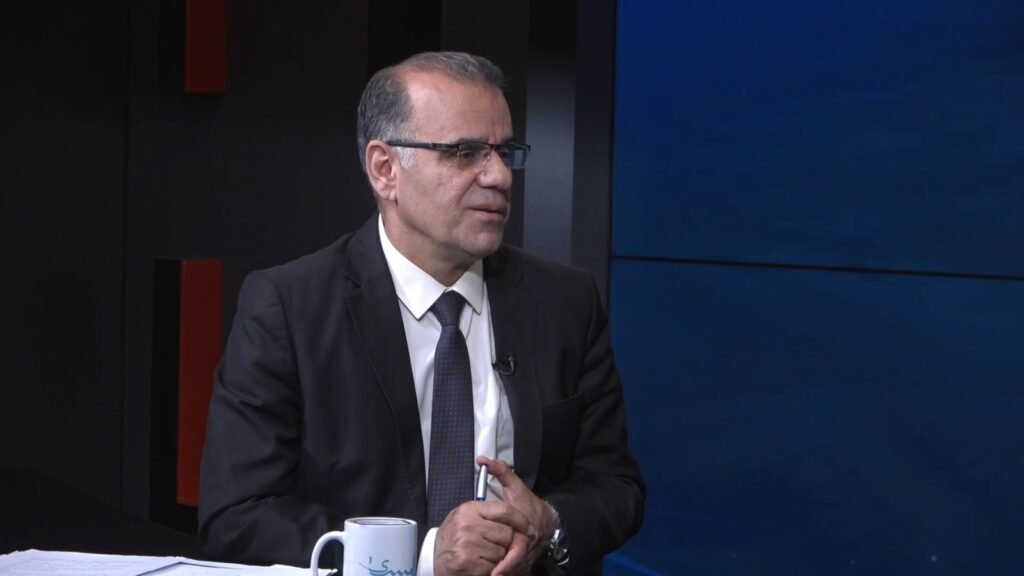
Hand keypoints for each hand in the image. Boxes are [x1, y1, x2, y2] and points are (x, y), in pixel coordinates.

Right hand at [434, 499, 532, 575]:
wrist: (433, 558)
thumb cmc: (453, 538)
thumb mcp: (466, 517)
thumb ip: (487, 514)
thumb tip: (517, 517)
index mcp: (470, 510)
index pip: (505, 510)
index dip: (521, 520)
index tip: (530, 528)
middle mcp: (468, 525)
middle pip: (507, 534)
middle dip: (506, 543)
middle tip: (493, 546)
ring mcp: (468, 544)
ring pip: (503, 553)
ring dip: (498, 558)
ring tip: (482, 555)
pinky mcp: (468, 563)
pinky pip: (495, 567)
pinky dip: (491, 569)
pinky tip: (479, 565)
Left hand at [477, 456, 558, 573]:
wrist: (550, 521)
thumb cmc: (530, 505)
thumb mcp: (516, 487)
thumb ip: (501, 472)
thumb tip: (483, 460)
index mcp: (525, 530)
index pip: (517, 551)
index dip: (506, 564)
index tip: (494, 571)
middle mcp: (528, 546)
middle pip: (515, 565)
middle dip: (503, 574)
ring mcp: (528, 556)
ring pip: (515, 570)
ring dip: (504, 575)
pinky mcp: (526, 562)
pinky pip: (516, 571)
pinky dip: (506, 574)